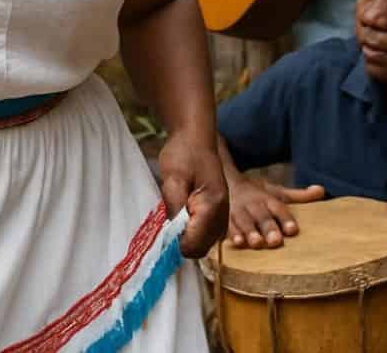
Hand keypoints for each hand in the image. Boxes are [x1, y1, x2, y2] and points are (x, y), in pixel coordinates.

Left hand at [158, 132, 228, 258]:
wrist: (196, 138)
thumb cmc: (184, 154)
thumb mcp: (172, 179)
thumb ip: (174, 209)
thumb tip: (172, 239)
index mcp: (212, 207)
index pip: (193, 245)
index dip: (175, 242)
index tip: (164, 226)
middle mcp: (222, 217)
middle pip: (199, 249)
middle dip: (181, 239)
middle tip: (171, 214)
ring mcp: (222, 217)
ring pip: (201, 245)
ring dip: (185, 235)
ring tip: (177, 209)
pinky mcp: (217, 216)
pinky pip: (203, 235)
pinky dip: (191, 230)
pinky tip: (183, 210)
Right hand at [225, 171, 324, 247]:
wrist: (227, 182)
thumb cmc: (258, 194)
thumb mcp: (278, 192)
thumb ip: (299, 196)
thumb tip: (322, 190)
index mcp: (267, 198)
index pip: (278, 208)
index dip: (285, 218)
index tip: (293, 230)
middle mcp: (253, 205)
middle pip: (262, 216)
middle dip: (268, 228)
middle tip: (276, 241)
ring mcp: (238, 212)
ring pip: (245, 222)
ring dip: (250, 232)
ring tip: (257, 243)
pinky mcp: (226, 219)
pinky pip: (229, 226)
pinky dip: (233, 234)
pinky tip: (238, 242)